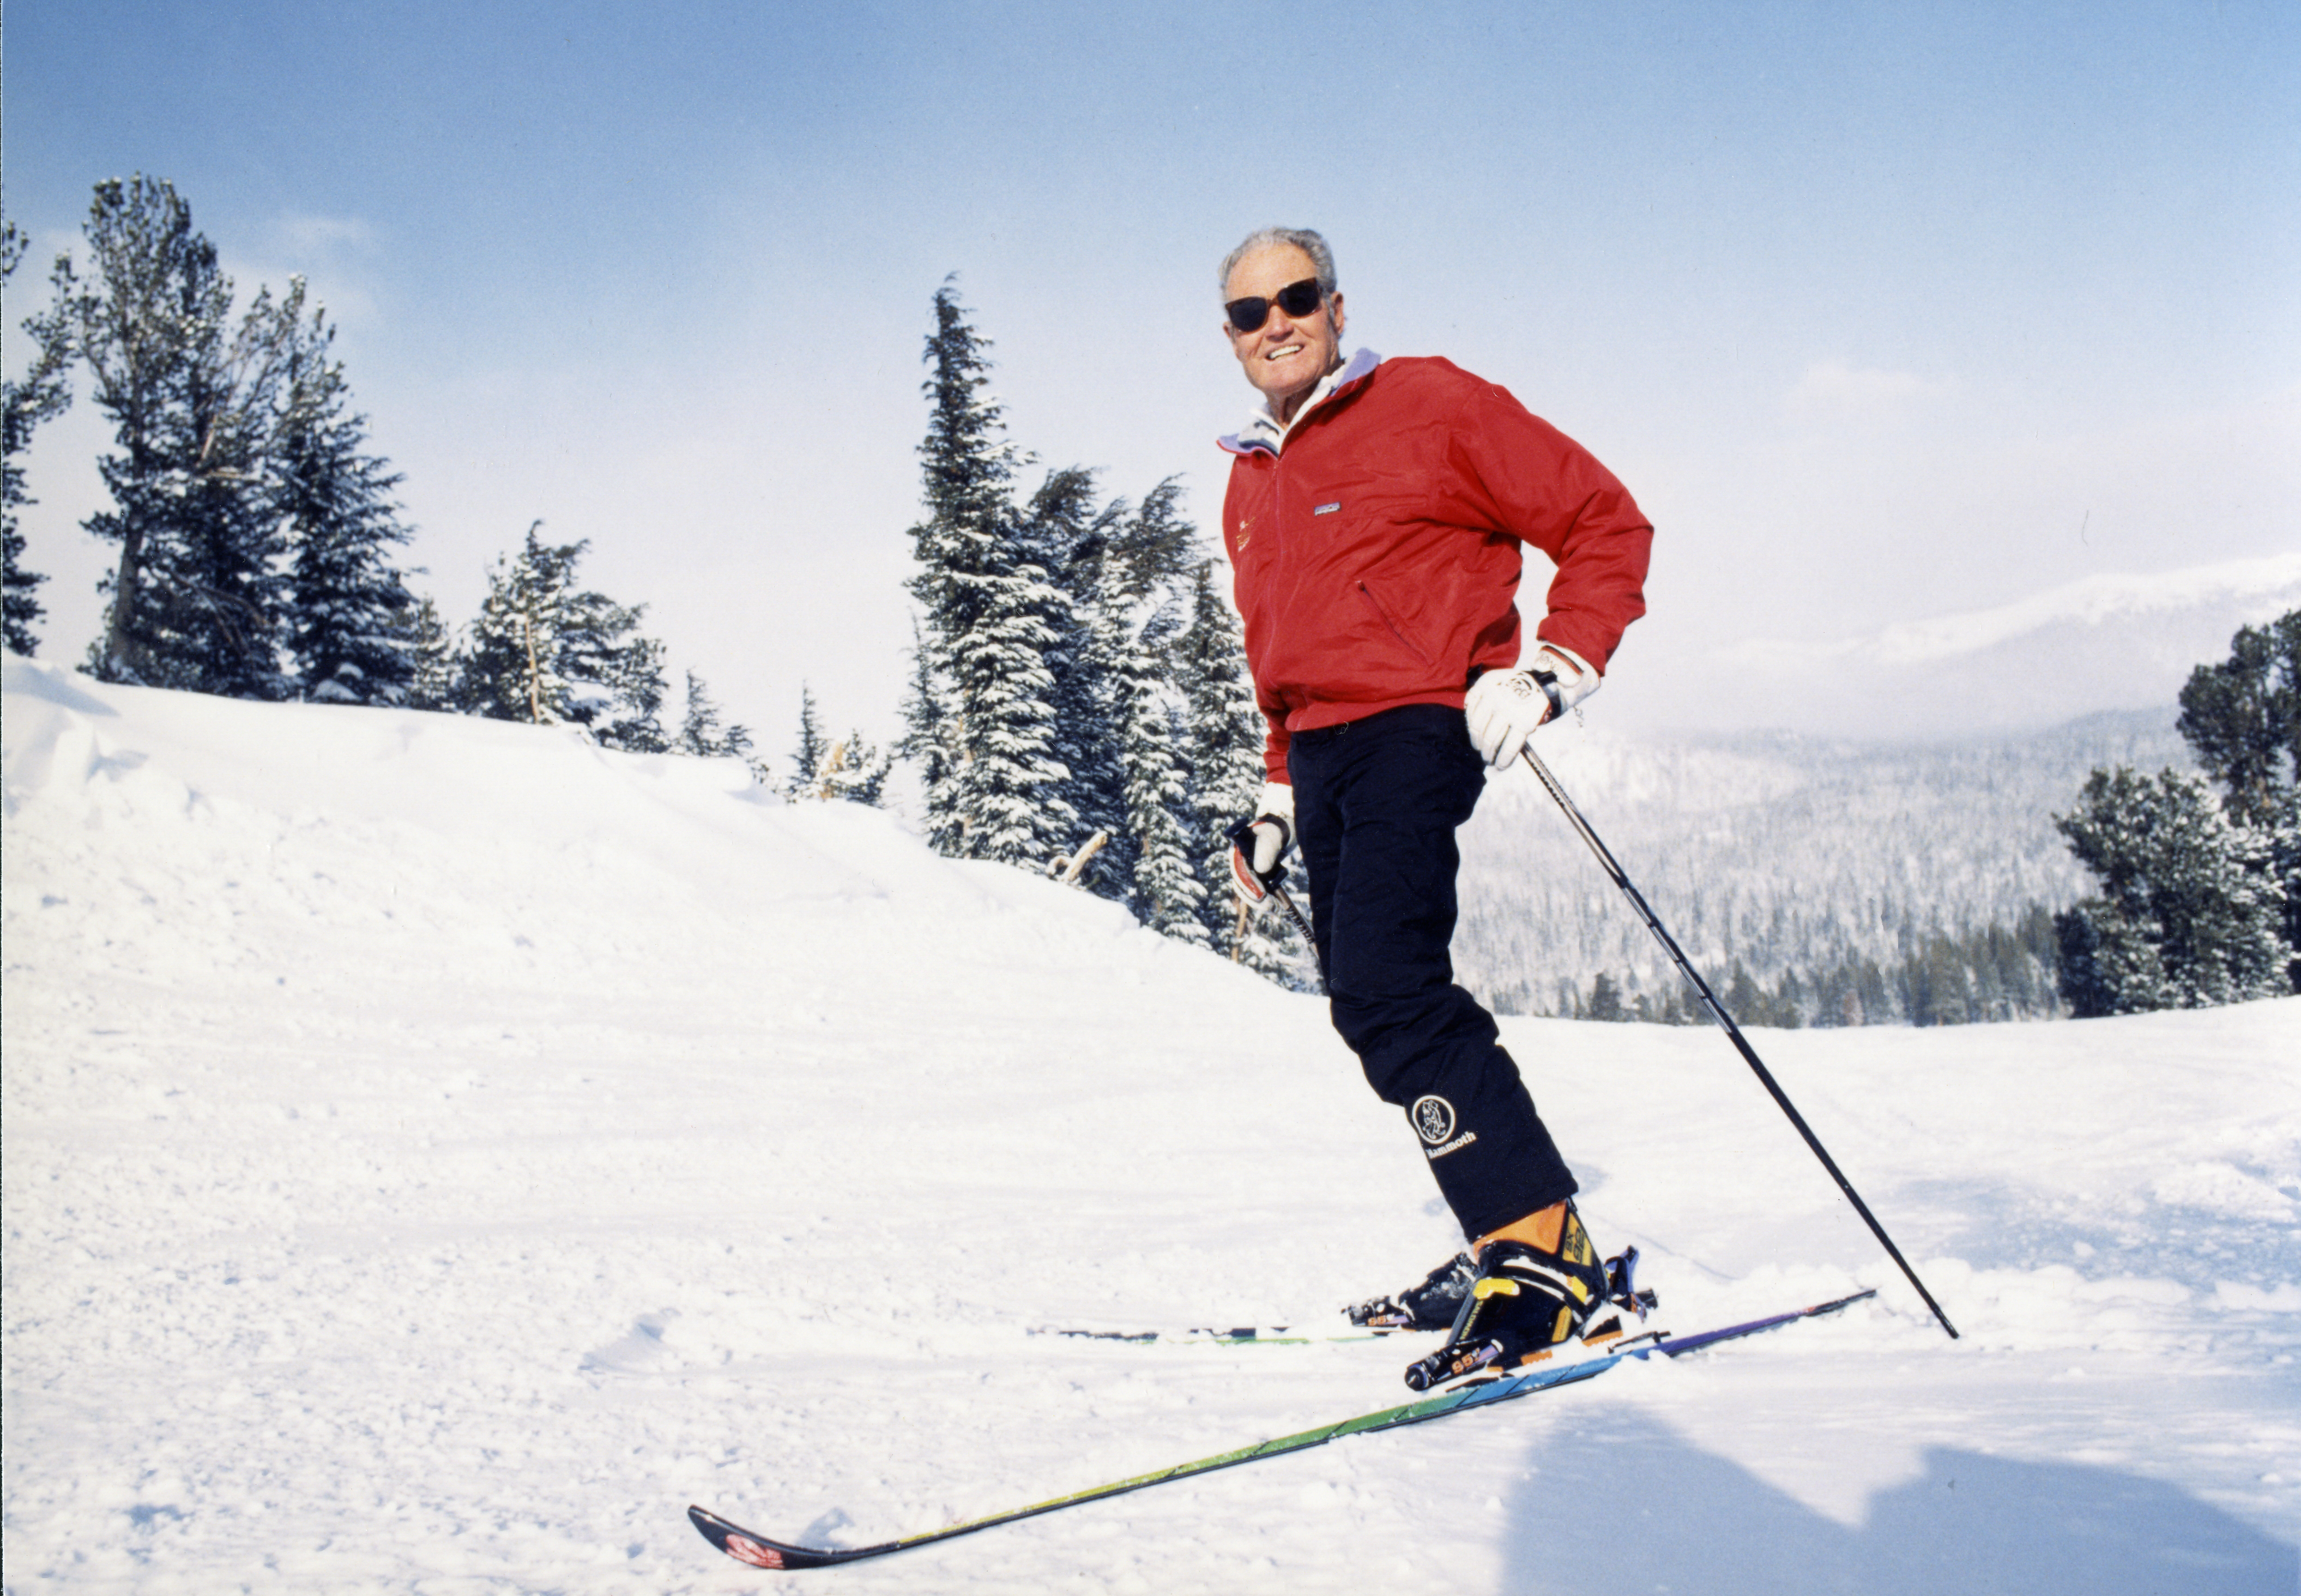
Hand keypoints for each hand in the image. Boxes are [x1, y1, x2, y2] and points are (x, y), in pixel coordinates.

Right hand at [1226, 782, 1295, 902]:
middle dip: (1254, 896)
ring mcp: (1247, 867)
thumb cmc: (1278, 827)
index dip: (1249, 885)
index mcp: (1238, 849)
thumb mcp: (1274, 836)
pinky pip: (1256, 888)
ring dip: (1258, 900)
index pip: (1239, 871)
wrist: (1284, 824)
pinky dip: (1264, 897)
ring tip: (1272, 908)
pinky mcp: (1257, 873)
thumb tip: (1260, 869)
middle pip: (1241, 883)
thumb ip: (1266, 850)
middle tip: (1269, 906)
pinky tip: (1274, 903)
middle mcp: (1239, 859)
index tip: (1262, 896)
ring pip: (1247, 888)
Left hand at [1465, 653, 1581, 767]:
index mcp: (1485, 687)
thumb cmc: (1513, 685)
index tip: (1476, 742)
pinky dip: (1504, 758)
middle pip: (1481, 730)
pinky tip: (1502, 765)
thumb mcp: (1491, 681)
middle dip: (1480, 746)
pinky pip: (1511, 745)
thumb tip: (1471, 727)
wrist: (1542, 683)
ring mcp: (1509, 712)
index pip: (1472, 716)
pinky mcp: (1524, 723)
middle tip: (1482, 754)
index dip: (1472, 733)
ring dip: (1489, 754)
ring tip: (1490, 761)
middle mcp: (1495, 699)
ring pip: (1493, 739)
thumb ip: (1477, 697)